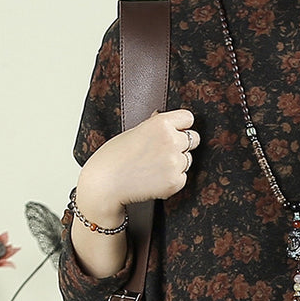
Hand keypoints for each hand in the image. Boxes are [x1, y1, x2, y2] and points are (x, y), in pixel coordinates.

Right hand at [76, 108, 200, 218]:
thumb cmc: (113, 157)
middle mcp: (171, 141)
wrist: (105, 184)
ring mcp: (175, 163)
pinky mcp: (175, 182)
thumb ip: (154, 124)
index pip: (188, 118)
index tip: (176, 131)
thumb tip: (165, 116)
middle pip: (194, 139)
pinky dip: (172, 180)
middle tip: (162, 152)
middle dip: (182, 144)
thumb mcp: (133, 131)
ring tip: (154, 167)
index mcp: (161, 124)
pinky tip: (154, 179)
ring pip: (188, 160)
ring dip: (177, 163)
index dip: (181, 125)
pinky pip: (183, 177)